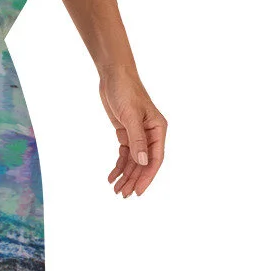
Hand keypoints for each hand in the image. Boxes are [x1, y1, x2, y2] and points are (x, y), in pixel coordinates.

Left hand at [99, 67, 166, 197]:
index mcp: (158, 129)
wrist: (114, 75)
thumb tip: (143, 163)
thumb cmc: (126, 90)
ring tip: (116, 190)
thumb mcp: (130, 116)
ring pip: (133, 161)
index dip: (147, 177)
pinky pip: (125, 154)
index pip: (155, 159)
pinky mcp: (126, 133)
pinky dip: (119, 165)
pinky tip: (112, 176)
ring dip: (125, 175)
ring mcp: (138, 134)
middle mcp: (150, 134)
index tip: (138, 191)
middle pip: (144, 163)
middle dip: (134, 179)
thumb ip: (137, 140)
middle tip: (123, 195)